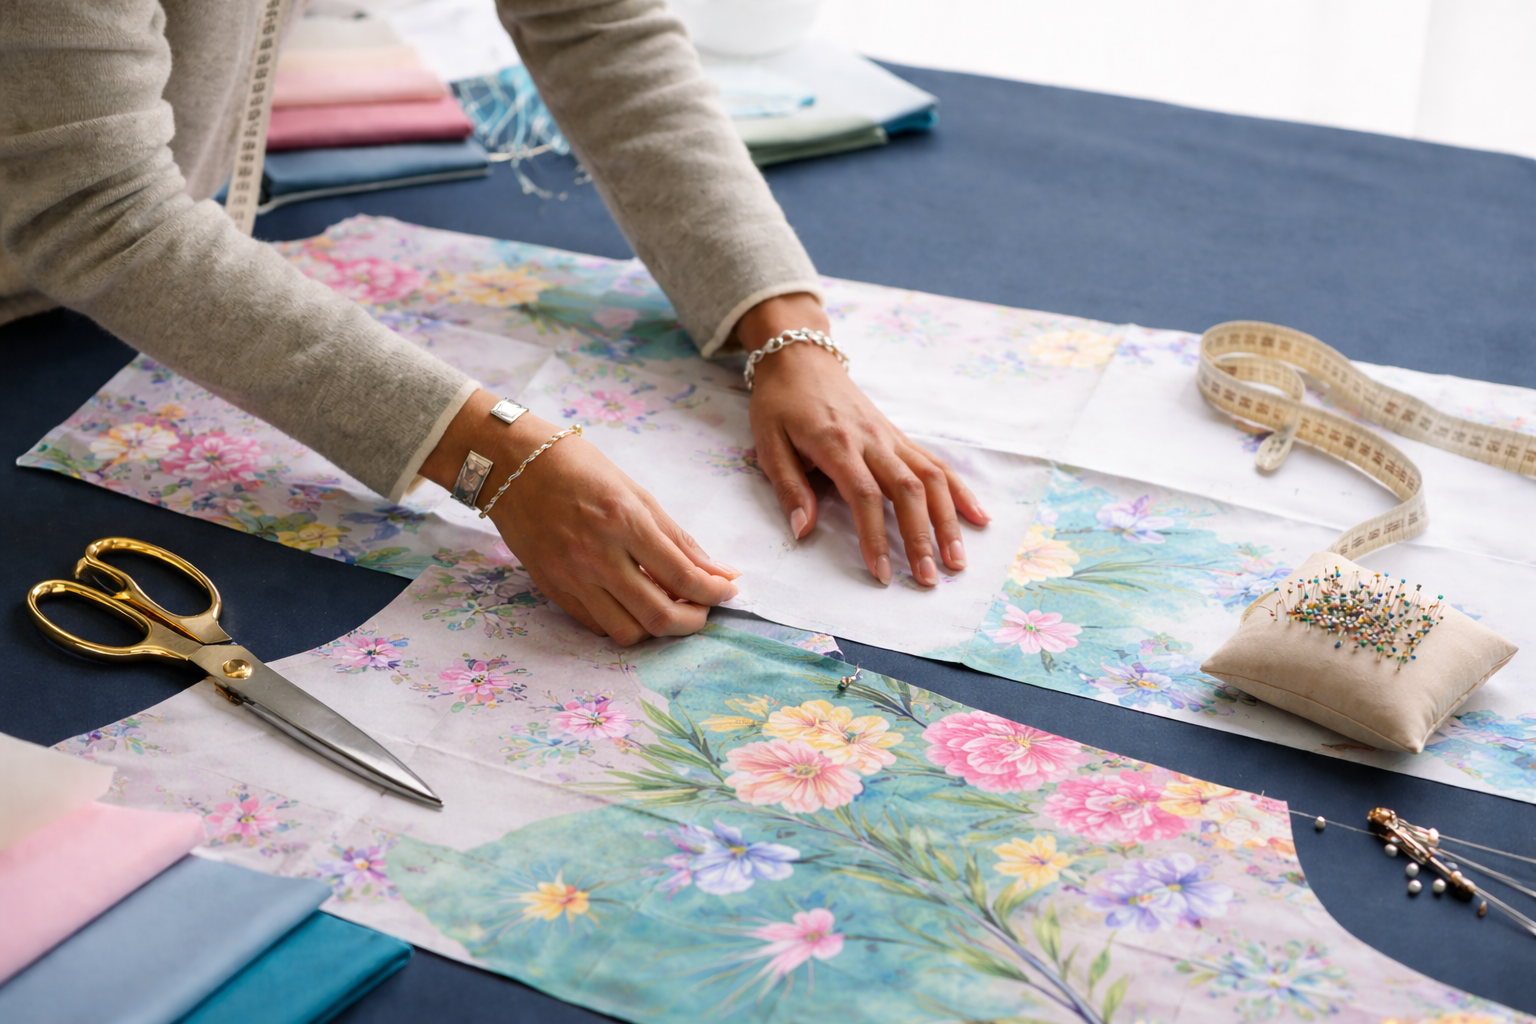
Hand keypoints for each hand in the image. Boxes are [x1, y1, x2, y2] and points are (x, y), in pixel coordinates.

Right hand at [421, 390, 738, 644]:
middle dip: (693, 621)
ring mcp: (571, 578)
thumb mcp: (635, 491)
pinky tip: (633, 603)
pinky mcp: (553, 589)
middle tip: (703, 610)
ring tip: (668, 607)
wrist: (510, 465)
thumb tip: (716, 570)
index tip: (729, 591)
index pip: (683, 576)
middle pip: (659, 616)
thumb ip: (676, 537)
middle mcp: (597, 556)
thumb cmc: (577, 467)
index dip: (715, 592)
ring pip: (628, 632)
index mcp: (624, 522)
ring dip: (657, 629)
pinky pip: (597, 625)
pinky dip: (624, 622)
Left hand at [739, 293, 990, 585]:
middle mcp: (872, 440)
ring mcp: (891, 437)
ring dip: (948, 521)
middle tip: (929, 578)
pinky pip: (936, 464)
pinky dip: (959, 491)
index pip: (864, 495)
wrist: (801, 358)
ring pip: (931, 478)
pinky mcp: (900, 436)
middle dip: (921, 537)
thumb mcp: (768, 444)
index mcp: (836, 443)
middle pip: (907, 490)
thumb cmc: (780, 404)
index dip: (875, 536)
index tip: (882, 573)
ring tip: (958, 560)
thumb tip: (803, 531)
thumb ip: (789, 488)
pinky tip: (977, 517)